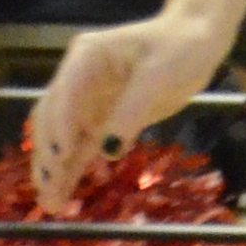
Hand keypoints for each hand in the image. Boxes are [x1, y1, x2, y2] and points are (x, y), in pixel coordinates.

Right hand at [27, 8, 224, 202]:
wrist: (196, 42)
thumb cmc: (179, 48)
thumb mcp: (158, 76)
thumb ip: (131, 111)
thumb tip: (109, 150)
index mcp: (86, 57)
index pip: (63, 92)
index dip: (58, 124)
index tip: (61, 155)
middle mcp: (78, 79)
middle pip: (51, 118)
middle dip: (48, 153)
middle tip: (51, 186)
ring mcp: (88, 101)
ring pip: (61, 138)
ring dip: (54, 168)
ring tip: (50, 204)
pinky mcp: (102, 120)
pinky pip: (81, 147)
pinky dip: (71, 169)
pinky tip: (62, 195)